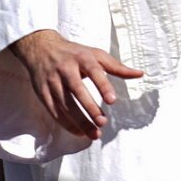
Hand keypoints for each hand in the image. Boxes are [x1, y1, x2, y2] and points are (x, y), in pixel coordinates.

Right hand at [7, 29, 143, 139]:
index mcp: (82, 57)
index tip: (112, 101)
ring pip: (64, 104)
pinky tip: (79, 132)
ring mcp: (52, 81)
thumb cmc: (74, 53)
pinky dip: (66, 123)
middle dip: (89, 107)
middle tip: (102, 122)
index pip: (94, 71)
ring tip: (94, 133)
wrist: (40, 47)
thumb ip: (117, 67)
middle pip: (77, 89)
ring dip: (79, 120)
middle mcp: (66, 68)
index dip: (103, 85)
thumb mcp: (95, 54)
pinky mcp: (42, 92)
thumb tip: (140, 74)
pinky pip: (54, 111)